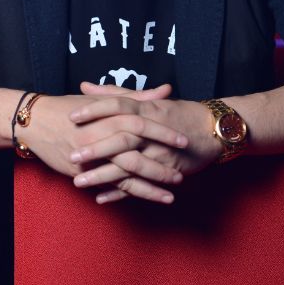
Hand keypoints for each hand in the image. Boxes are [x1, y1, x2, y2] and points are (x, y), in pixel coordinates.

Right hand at [16, 84, 189, 204]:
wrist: (36, 122)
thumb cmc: (71, 107)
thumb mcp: (104, 100)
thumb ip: (137, 96)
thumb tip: (166, 90)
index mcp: (108, 116)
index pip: (142, 124)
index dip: (163, 133)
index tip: (183, 141)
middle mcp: (100, 136)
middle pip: (136, 153)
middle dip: (160, 167)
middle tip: (181, 175)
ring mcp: (90, 156)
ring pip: (124, 174)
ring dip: (148, 186)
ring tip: (169, 195)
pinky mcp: (81, 171)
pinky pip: (107, 185)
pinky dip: (124, 194)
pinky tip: (142, 200)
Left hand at [69, 82, 222, 203]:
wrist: (210, 130)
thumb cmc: (176, 112)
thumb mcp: (146, 99)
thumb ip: (114, 93)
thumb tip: (85, 86)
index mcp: (146, 109)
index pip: (117, 106)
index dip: (94, 110)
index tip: (72, 116)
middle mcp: (151, 131)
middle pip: (121, 139)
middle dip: (96, 149)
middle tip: (72, 156)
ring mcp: (159, 153)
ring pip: (129, 166)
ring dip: (103, 176)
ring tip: (79, 182)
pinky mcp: (166, 171)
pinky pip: (141, 184)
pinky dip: (121, 193)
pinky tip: (100, 197)